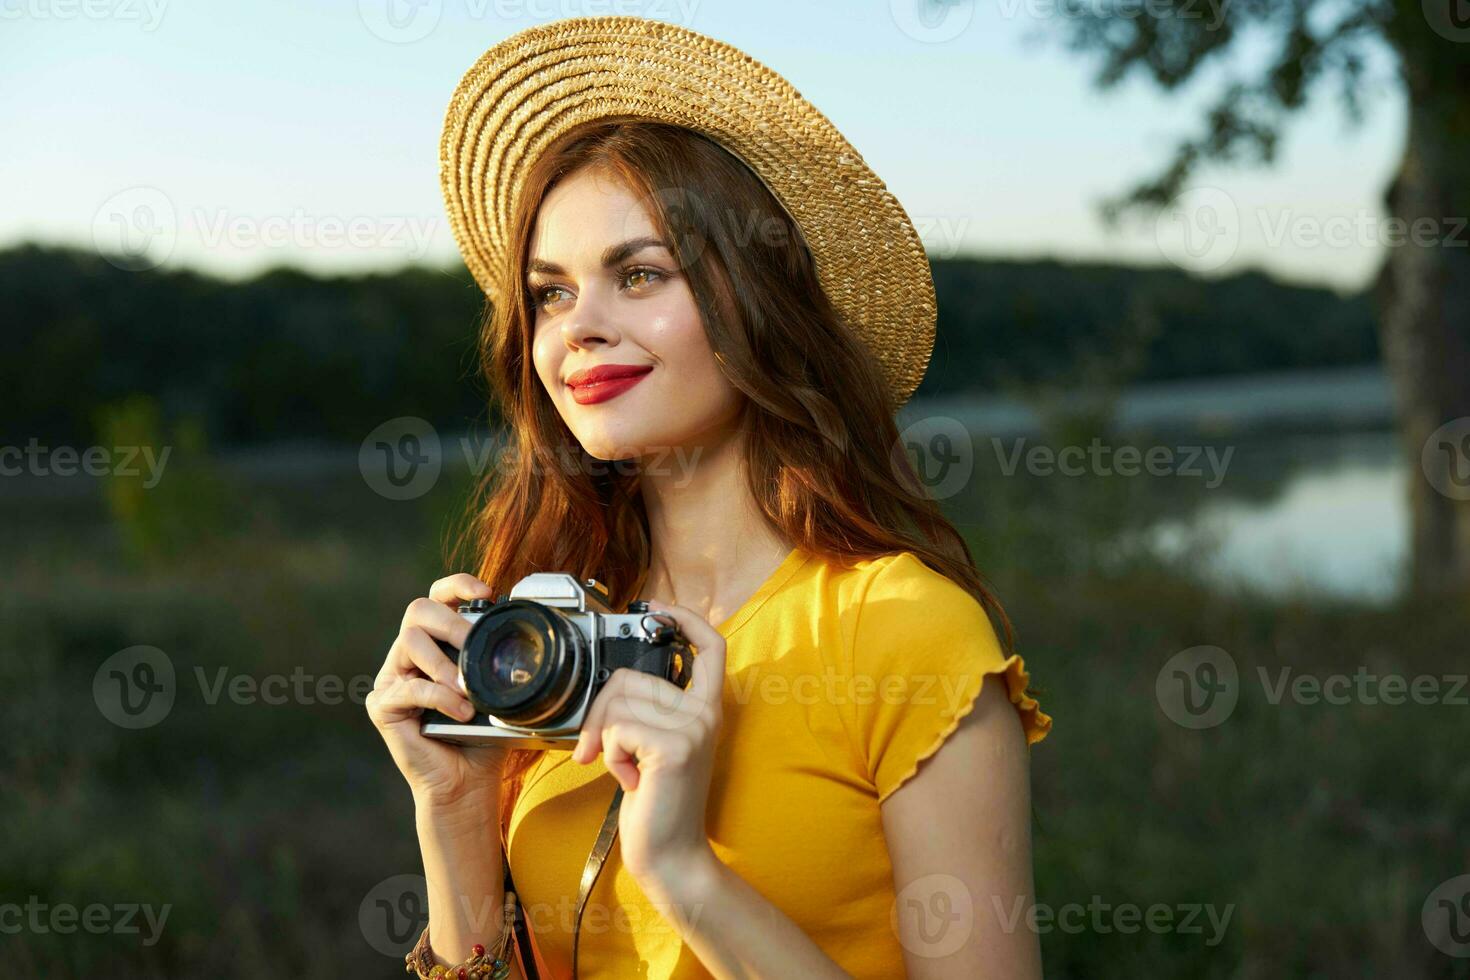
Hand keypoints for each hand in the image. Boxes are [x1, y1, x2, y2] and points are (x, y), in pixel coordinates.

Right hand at [366, 573, 509, 807]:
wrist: (467, 782)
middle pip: (417, 609)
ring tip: (467, 689)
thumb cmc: (484, 734)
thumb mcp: (499, 688)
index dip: (457, 585)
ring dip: (445, 663)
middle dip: (451, 622)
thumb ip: (500, 659)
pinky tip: (461, 711)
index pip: (438, 597)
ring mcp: (393, 677)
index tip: (486, 592)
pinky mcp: (382, 705)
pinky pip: (408, 688)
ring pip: (409, 641)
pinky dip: (440, 697)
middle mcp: (410, 654)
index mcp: (437, 642)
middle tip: (474, 646)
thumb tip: (523, 633)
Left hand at [571, 600, 725, 886]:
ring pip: (618, 701)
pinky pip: (618, 727)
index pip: (711, 646)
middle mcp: (707, 713)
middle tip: (603, 750)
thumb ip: (646, 709)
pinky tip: (628, 779)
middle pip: (630, 675)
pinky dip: (610, 754)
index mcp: (706, 708)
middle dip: (601, 710)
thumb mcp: (654, 744)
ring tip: (626, 769)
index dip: (685, 618)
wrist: (670, 854)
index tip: (656, 608)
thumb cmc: (656, 802)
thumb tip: (610, 686)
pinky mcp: (674, 747)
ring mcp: (694, 728)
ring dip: (606, 738)